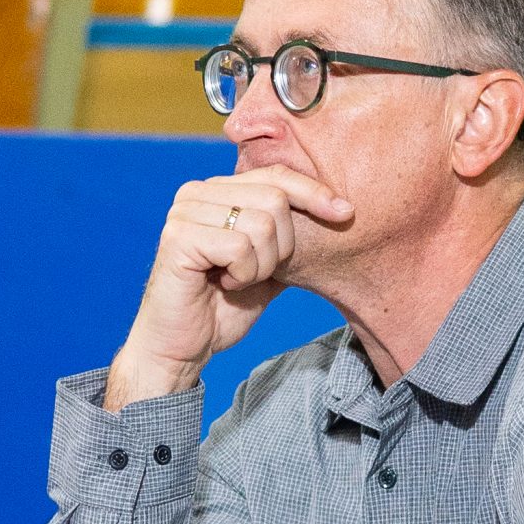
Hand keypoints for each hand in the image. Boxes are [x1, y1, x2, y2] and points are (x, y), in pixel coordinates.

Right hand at [105, 167, 351, 406]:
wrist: (181, 347)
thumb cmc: (221, 308)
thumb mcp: (268, 265)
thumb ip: (288, 236)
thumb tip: (337, 210)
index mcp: (216, 191)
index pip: (275, 175)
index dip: (313, 192)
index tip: (345, 213)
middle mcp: (196, 192)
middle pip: (275, 199)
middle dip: (281, 247)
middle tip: (256, 273)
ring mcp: (184, 212)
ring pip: (261, 224)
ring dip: (261, 266)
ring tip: (236, 280)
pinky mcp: (178, 237)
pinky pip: (239, 247)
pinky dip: (243, 274)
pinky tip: (223, 284)